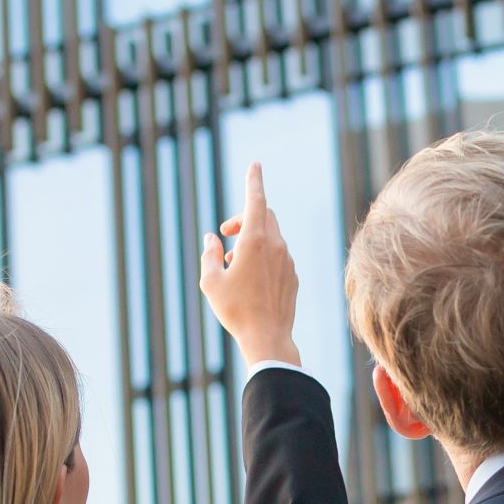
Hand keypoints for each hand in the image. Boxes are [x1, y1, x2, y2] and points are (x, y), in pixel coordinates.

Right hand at [200, 164, 301, 369]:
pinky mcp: (293, 276)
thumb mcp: (211, 281)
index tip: (255, 165)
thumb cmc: (235, 310)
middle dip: (244, 218)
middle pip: (264, 215)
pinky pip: (278, 256)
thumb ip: (209, 254)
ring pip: (271, 237)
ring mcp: (287, 261)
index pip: (256, 200)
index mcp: (255, 241)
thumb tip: (212, 239)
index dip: (254, 180)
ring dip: (251, 240)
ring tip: (232, 263)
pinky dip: (263, 256)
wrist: (268, 338)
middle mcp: (276, 246)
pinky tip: (249, 278)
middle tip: (225, 234)